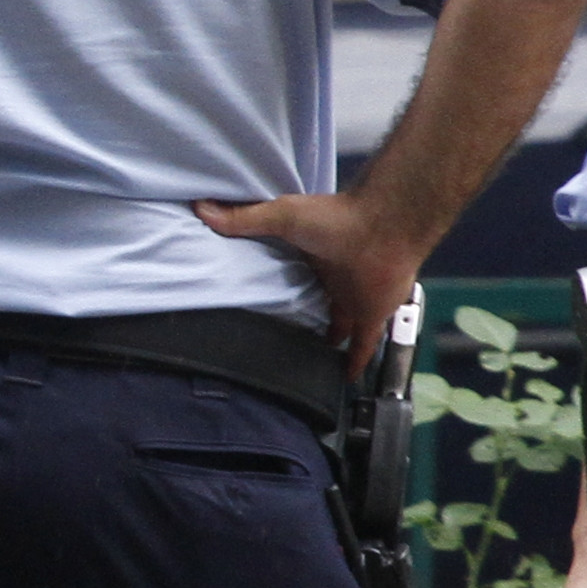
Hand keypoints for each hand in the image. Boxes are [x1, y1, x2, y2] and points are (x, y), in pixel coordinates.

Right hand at [189, 188, 425, 365]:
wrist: (384, 228)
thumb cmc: (336, 217)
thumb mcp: (282, 217)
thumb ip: (245, 218)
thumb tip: (202, 209)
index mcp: (314, 255)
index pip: (293, 274)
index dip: (280, 284)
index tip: (261, 296)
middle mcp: (334, 278)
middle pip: (317, 301)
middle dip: (305, 314)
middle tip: (283, 331)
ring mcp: (354, 298)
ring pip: (340, 325)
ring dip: (330, 338)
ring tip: (310, 357)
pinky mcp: (370, 316)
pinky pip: (363, 345)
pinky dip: (355, 362)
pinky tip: (345, 378)